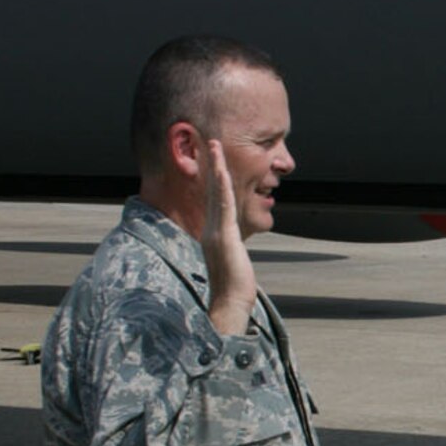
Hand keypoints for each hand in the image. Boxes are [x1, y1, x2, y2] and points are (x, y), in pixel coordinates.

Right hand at [199, 138, 256, 336]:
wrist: (230, 304)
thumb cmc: (235, 287)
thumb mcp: (233, 262)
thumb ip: (231, 249)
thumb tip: (233, 245)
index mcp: (214, 234)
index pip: (215, 200)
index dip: (214, 178)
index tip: (214, 159)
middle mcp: (211, 229)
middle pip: (211, 190)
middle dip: (211, 164)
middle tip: (210, 141)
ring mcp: (215, 232)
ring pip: (216, 193)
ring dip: (215, 167)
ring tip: (214, 145)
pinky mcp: (223, 237)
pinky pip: (224, 207)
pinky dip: (222, 187)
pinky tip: (222, 171)